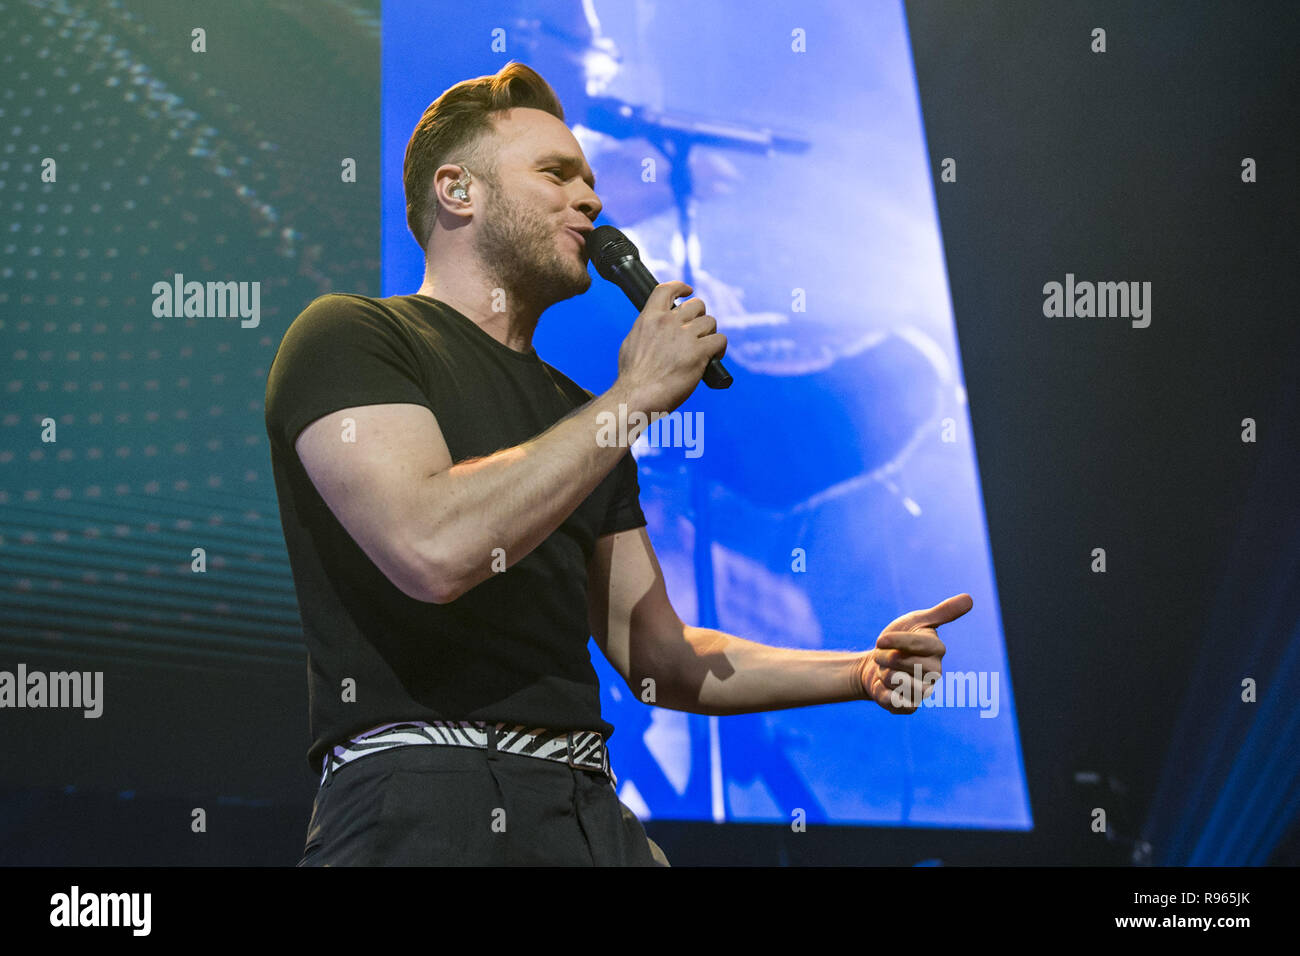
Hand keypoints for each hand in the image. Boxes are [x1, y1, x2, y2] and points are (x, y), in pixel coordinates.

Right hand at [616, 281, 725, 413]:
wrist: (637, 395)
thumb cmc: (633, 378)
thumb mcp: (631, 344)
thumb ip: (646, 331)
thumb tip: (654, 331)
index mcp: (649, 318)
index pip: (667, 290)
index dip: (681, 287)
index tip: (688, 291)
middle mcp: (667, 322)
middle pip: (696, 305)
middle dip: (700, 317)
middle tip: (698, 334)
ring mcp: (684, 336)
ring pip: (710, 322)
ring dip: (710, 334)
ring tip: (706, 348)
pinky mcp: (699, 352)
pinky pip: (720, 340)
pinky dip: (720, 348)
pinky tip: (714, 357)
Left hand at [858, 593, 972, 713]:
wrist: (876, 664)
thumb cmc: (898, 640)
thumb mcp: (917, 621)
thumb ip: (942, 612)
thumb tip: (970, 598)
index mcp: (937, 650)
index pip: (919, 644)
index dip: (897, 641)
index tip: (879, 640)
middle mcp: (935, 672)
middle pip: (904, 662)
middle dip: (885, 658)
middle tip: (884, 656)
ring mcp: (923, 691)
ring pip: (897, 681)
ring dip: (882, 673)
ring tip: (885, 670)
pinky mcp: (910, 706)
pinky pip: (892, 701)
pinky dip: (880, 691)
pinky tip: (883, 686)